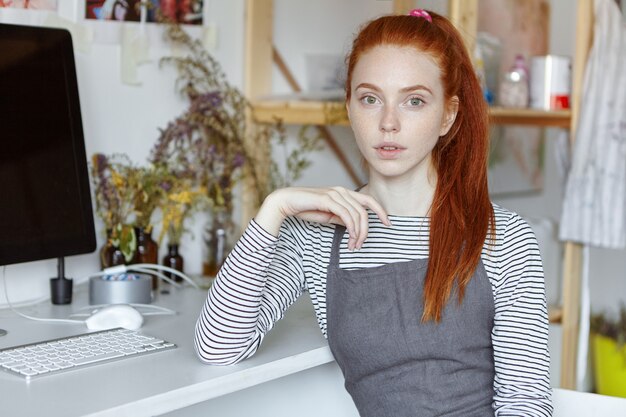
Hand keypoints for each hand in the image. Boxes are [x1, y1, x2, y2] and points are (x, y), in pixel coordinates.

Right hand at [255, 186, 390, 249]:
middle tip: (362, 244)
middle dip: (368, 228)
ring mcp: (335, 194)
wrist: (286, 202)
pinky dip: (351, 228)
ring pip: (357, 214)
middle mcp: (341, 191)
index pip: (369, 200)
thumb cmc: (305, 208)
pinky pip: (346, 215)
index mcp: (343, 192)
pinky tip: (350, 238)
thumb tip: (353, 225)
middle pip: (365, 210)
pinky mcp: (328, 199)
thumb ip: (341, 217)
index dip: (381, 211)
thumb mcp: (328, 215)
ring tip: (353, 246)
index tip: (387, 224)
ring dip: (358, 233)